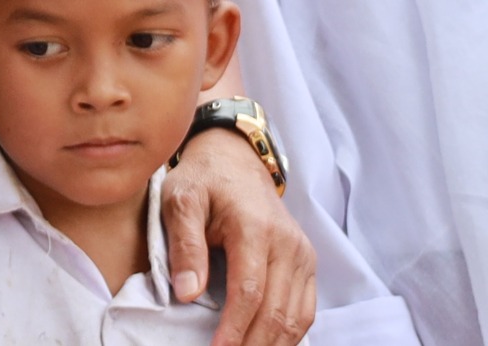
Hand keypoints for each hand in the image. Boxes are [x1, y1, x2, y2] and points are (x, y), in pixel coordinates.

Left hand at [164, 127, 315, 345]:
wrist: (235, 160)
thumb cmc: (203, 181)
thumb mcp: (181, 200)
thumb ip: (185, 245)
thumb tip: (188, 293)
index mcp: (255, 227)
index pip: (249, 292)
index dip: (234, 330)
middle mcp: (287, 242)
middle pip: (276, 311)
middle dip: (253, 345)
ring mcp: (302, 253)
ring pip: (296, 317)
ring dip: (273, 345)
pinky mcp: (307, 262)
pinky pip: (305, 310)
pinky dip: (289, 335)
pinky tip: (267, 345)